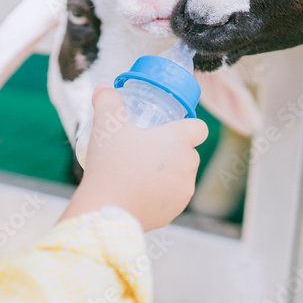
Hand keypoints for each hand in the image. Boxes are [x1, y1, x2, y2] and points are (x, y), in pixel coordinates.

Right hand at [60, 85, 208, 230]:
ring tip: (139, 172)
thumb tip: (104, 89)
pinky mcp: (172, 213)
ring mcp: (182, 192)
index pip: (199, 128)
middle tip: (145, 148)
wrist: (107, 208)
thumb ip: (108, 101)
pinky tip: (138, 193)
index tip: (169, 127)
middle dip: (171, 150)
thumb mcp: (107, 123)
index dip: (187, 125)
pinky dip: (158, 195)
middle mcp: (188, 166)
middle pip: (188, 153)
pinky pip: (169, 199)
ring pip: (180, 177)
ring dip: (166, 173)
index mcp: (180, 141)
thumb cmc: (112, 162)